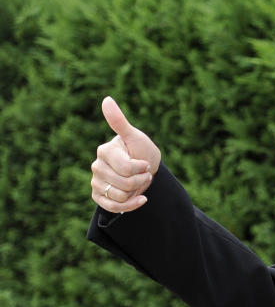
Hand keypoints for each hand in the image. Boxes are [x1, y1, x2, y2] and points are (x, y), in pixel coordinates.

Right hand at [90, 97, 161, 213]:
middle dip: (140, 181)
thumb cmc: (141, 150)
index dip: (142, 169)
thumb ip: (119, 122)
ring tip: (139, 183)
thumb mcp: (135, 137)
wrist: (146, 168)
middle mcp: (96, 166)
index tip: (145, 163)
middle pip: (124, 184)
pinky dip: (130, 206)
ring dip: (136, 192)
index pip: (126, 169)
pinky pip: (112, 207)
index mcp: (104, 151)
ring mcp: (96, 182)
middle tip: (143, 173)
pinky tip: (141, 199)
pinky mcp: (99, 196)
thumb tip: (106, 99)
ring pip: (119, 197)